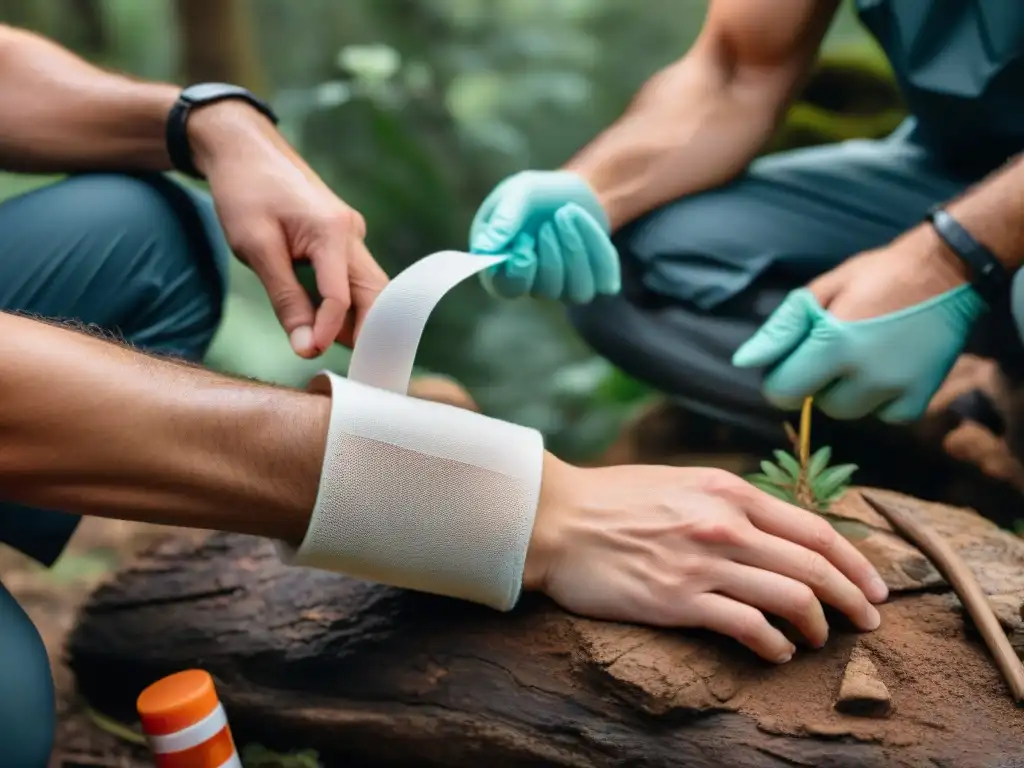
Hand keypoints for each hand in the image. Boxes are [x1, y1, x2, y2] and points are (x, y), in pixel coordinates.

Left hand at [189, 102, 388, 356]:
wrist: (245, 147)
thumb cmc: (245, 192)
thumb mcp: (256, 249)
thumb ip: (286, 300)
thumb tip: (308, 347)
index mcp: (332, 232)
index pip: (341, 298)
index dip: (328, 331)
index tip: (309, 355)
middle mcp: (351, 234)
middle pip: (375, 297)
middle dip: (367, 334)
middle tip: (355, 369)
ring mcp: (351, 235)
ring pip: (369, 290)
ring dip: (356, 321)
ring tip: (335, 349)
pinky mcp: (343, 238)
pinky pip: (353, 280)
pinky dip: (345, 305)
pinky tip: (325, 323)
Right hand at [469, 170, 620, 302]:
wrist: (571, 191)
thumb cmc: (535, 195)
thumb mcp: (516, 195)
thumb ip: (502, 221)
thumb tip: (484, 250)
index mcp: (503, 267)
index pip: (505, 289)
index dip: (517, 272)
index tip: (524, 245)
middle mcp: (532, 285)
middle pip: (545, 289)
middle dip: (552, 252)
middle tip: (549, 222)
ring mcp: (564, 289)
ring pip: (578, 292)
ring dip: (575, 248)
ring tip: (566, 214)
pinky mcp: (593, 282)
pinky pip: (603, 281)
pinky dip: (598, 248)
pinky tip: (587, 224)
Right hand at [525, 458, 887, 662]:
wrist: (557, 519)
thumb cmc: (613, 500)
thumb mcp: (680, 482)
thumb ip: (729, 501)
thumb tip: (772, 529)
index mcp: (729, 491)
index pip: (815, 528)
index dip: (856, 561)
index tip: (875, 585)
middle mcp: (725, 524)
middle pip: (816, 566)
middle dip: (854, 599)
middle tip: (869, 621)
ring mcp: (704, 563)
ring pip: (793, 598)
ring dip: (818, 625)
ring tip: (819, 639)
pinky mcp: (679, 600)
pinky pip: (749, 627)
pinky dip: (774, 644)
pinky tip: (776, 651)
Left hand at [732, 229, 985, 421]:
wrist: (948, 271)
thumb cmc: (877, 275)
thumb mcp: (824, 290)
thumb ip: (782, 329)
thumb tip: (744, 362)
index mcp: (834, 343)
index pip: (783, 390)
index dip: (782, 377)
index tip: (798, 358)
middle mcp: (866, 373)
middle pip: (819, 404)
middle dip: (820, 382)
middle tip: (839, 349)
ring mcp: (897, 388)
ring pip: (850, 412)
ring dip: (849, 392)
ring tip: (864, 356)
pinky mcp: (921, 397)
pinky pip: (885, 416)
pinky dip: (882, 400)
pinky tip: (889, 368)